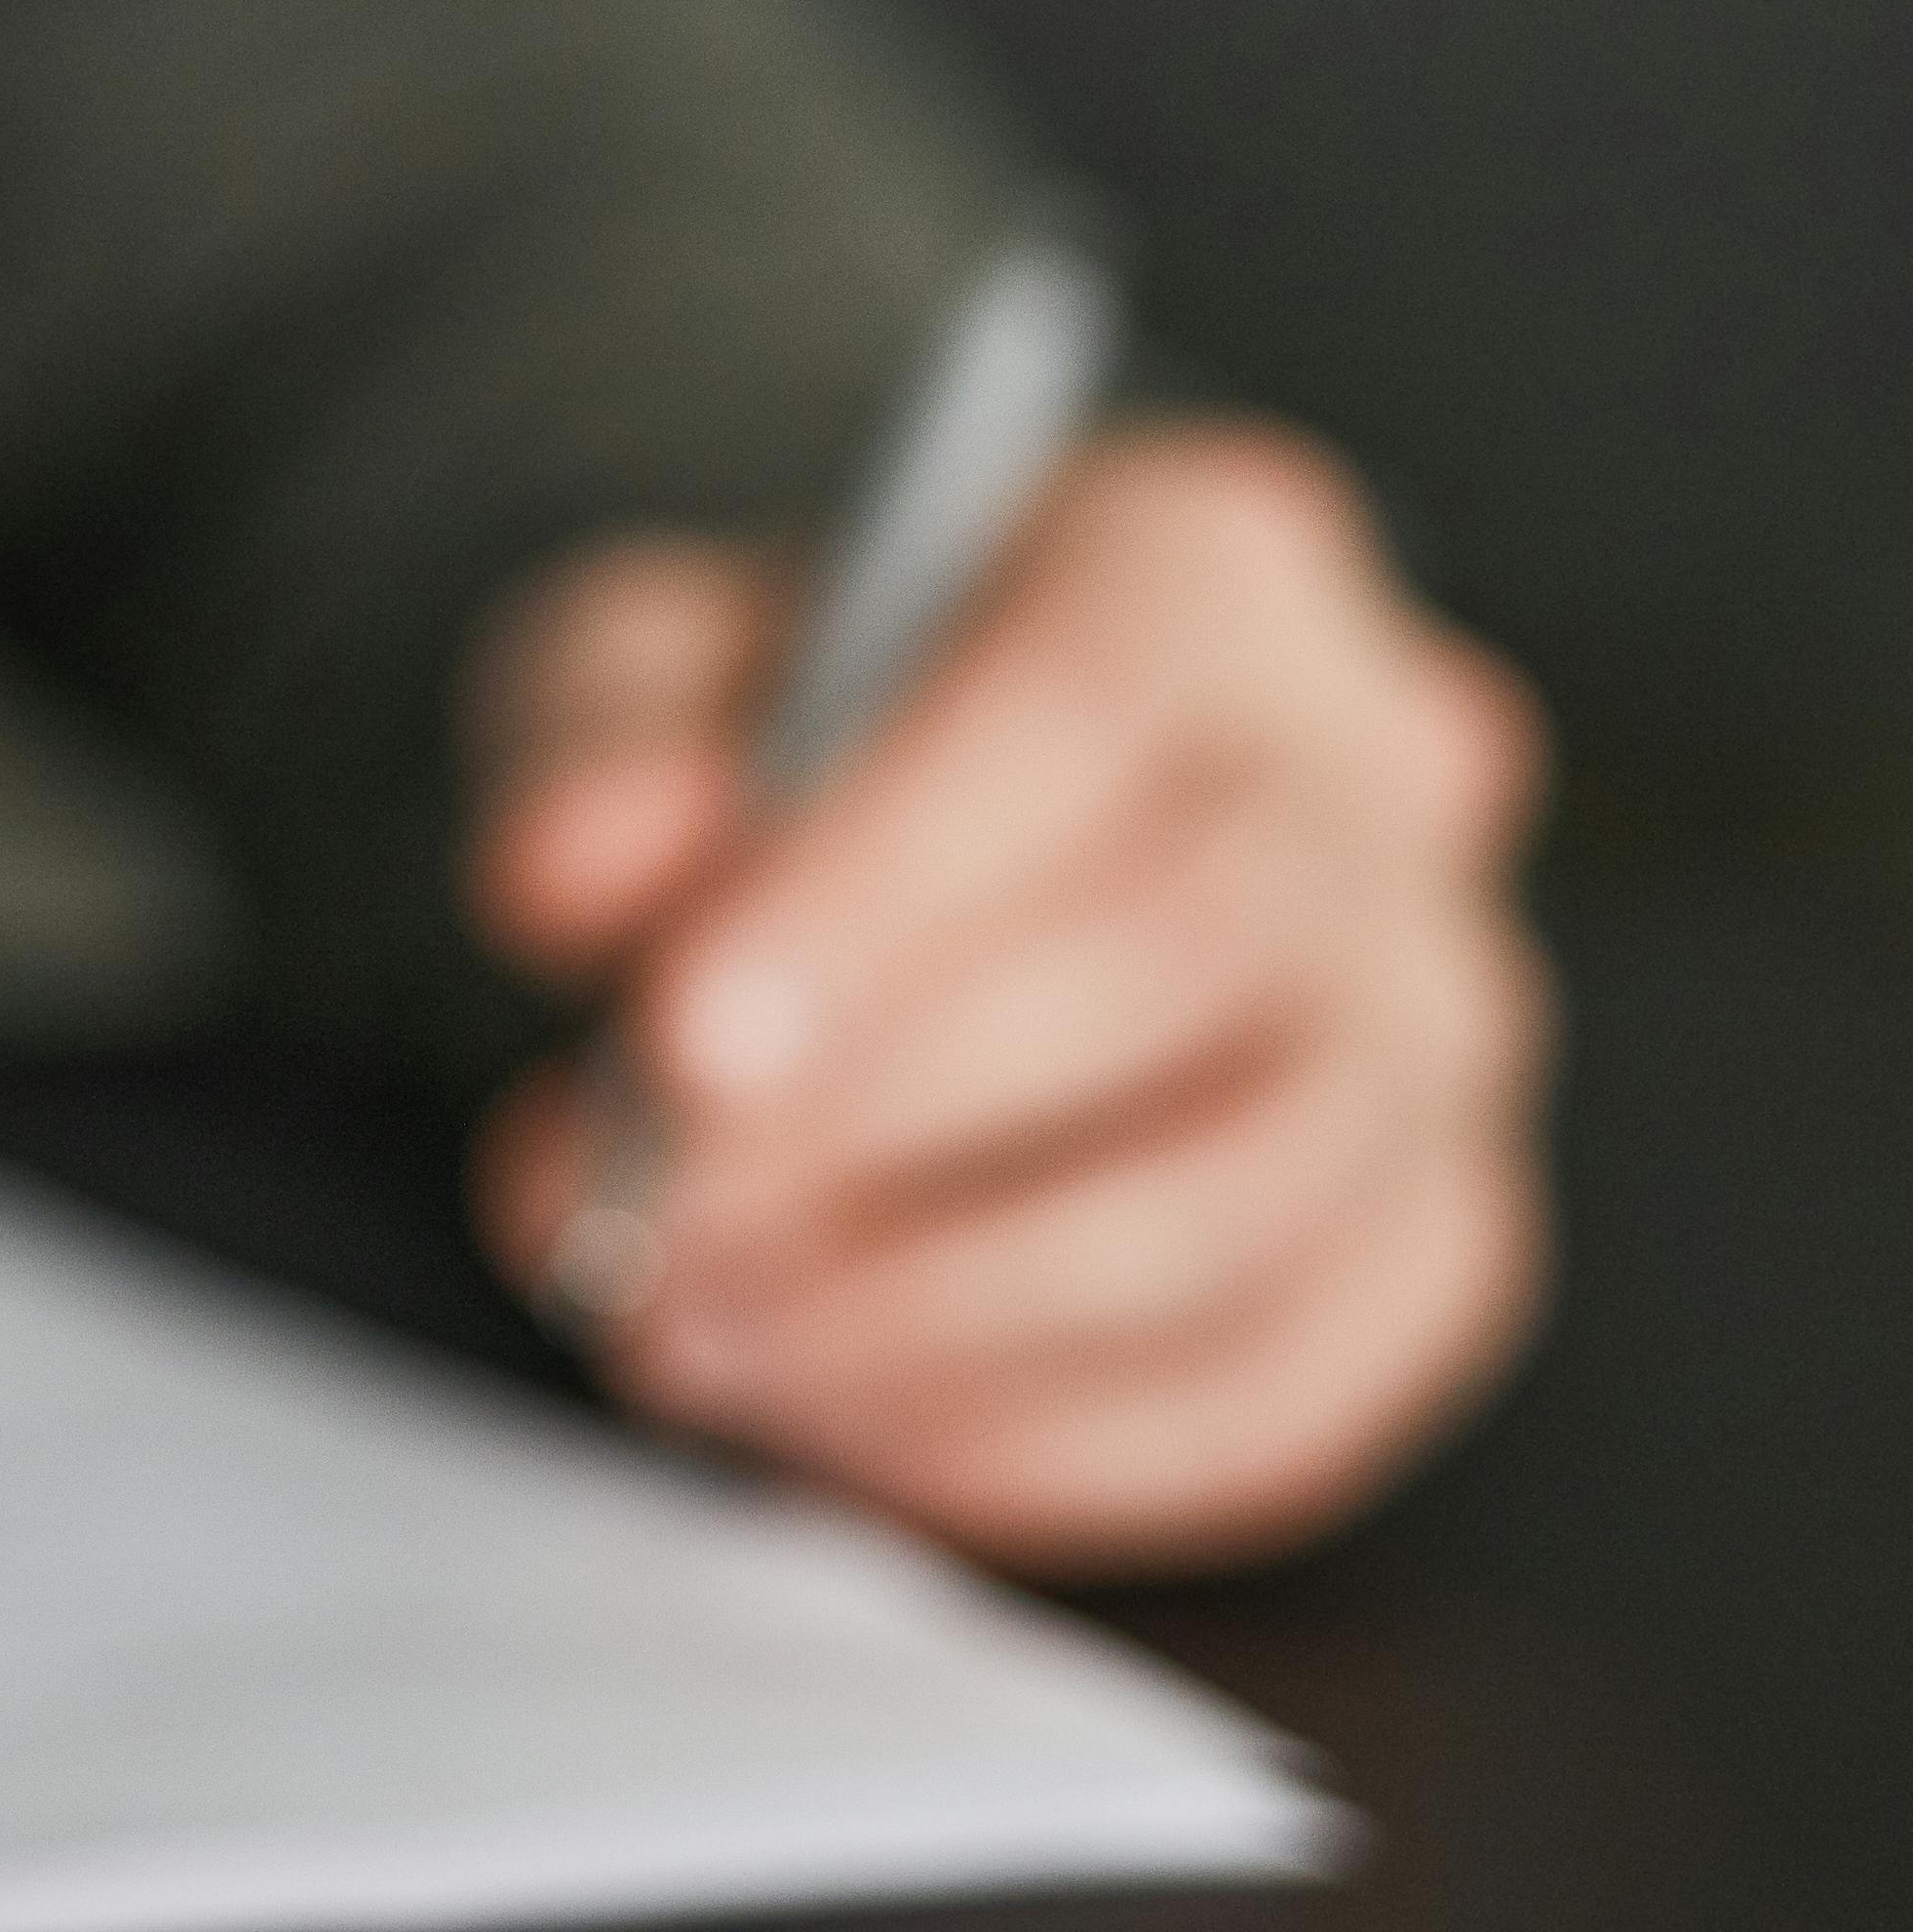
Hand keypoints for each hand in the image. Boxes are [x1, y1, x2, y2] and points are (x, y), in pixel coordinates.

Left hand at [465, 424, 1551, 1575]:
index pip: (1089, 709)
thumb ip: (598, 741)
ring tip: (694, 1332)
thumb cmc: (792, 727)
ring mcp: (1446, 1031)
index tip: (679, 1046)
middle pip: (1190, 959)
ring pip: (1243, 1208)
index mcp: (1208, 568)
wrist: (906, 828)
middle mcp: (1388, 782)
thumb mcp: (641, 661)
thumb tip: (564, 869)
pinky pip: (1281, 1394)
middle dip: (883, 1127)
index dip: (885, 894)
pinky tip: (834, 1423)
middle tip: (642, 1224)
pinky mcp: (1443, 1247)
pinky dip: (1036, 1442)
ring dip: (935, 1315)